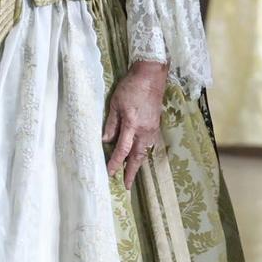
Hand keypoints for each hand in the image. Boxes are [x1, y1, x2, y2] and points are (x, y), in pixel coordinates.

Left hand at [102, 59, 167, 189]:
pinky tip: (139, 156)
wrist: (152, 75)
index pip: (122, 149)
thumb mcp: (115, 103)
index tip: (110, 173)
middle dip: (132, 172)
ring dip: (138, 164)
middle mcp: (145, 130)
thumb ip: (111, 124)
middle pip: (137, 156)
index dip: (115, 163)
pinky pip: (149, 144)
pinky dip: (143, 153)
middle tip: (126, 185)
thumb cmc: (131, 87)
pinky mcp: (156, 125)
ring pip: (145, 151)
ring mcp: (152, 128)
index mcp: (132, 124)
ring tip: (131, 174)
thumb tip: (105, 141)